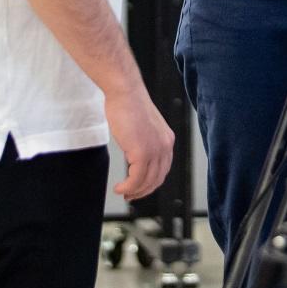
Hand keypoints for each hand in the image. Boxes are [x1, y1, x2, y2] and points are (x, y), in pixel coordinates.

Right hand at [105, 82, 174, 199]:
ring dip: (133, 191)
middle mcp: (165, 146)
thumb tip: (136, 157)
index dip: (150, 182)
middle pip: (157, 179)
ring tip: (122, 191)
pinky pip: (136, 180)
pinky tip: (119, 187)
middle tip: (130, 195)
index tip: (139, 188)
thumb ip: (145, 141)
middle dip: (143, 191)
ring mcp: (155, 150)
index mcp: (167, 139)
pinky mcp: (142, 153)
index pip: (163, 169)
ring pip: (146, 182)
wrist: (125, 92)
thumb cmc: (129, 105)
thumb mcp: (143, 127)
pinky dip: (127, 188)